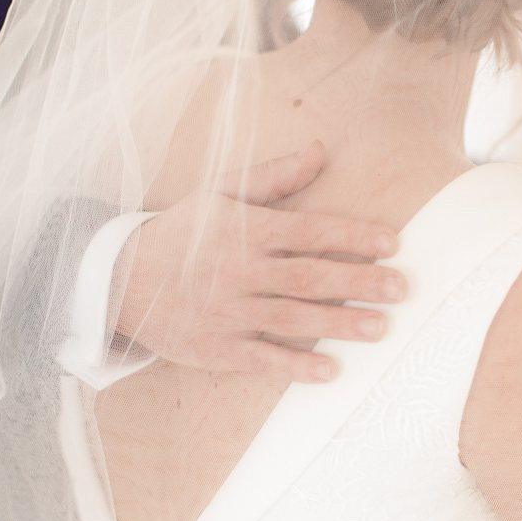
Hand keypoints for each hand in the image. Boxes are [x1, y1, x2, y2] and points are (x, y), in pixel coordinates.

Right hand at [113, 143, 405, 381]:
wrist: (119, 278)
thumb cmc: (182, 232)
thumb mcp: (221, 194)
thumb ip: (275, 177)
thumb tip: (321, 150)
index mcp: (245, 230)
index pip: (309, 230)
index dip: (352, 236)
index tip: (392, 243)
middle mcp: (239, 270)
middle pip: (308, 276)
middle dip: (359, 282)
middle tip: (402, 288)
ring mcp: (227, 311)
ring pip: (292, 317)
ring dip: (339, 324)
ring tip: (381, 328)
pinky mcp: (215, 347)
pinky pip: (261, 358)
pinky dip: (295, 366)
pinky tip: (330, 370)